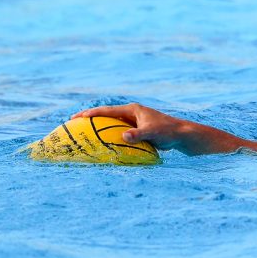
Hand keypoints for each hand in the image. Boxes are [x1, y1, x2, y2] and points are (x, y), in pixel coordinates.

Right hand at [73, 103, 195, 150]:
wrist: (183, 135)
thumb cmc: (169, 132)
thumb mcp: (152, 132)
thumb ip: (138, 134)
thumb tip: (124, 136)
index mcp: (133, 110)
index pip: (108, 111)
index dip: (91, 114)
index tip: (77, 118)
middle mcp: (133, 114)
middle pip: (107, 116)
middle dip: (91, 119)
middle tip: (73, 125)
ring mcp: (135, 122)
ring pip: (113, 125)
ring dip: (99, 129)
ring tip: (84, 136)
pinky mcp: (139, 131)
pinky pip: (120, 133)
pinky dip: (110, 138)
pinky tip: (104, 147)